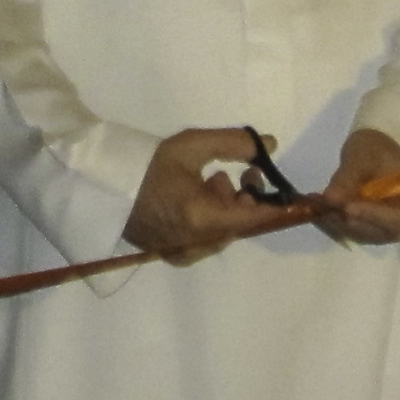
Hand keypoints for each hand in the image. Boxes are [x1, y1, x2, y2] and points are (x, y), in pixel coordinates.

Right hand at [122, 128, 279, 265]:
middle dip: (246, 200)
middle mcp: (195, 244)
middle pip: (239, 226)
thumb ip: (235, 144)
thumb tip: (270, 145)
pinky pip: (207, 241)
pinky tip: (197, 200)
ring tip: (211, 182)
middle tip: (241, 174)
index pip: (254, 219)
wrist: (106, 187)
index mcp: (201, 219)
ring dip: (227, 209)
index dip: (277, 207)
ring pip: (224, 234)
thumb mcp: (192, 145)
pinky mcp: (174, 256)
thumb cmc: (148, 164)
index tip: (294, 195)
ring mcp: (184, 254)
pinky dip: (211, 221)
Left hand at [312, 127, 399, 245]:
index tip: (345, 207)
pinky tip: (316, 209)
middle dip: (347, 220)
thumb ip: (348, 179)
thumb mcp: (363, 157)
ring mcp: (386, 228)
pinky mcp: (369, 228)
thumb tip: (329, 199)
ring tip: (314, 205)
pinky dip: (333, 222)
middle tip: (321, 206)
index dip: (371, 216)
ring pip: (361, 234)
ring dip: (336, 222)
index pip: (396, 220)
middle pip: (377, 232)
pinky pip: (351, 231)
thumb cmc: (377, 149)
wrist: (376, 150)